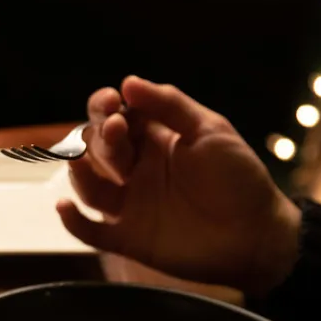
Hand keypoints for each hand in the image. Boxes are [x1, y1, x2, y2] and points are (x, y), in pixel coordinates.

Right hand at [57, 76, 300, 295]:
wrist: (256, 235)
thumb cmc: (239, 178)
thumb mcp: (210, 130)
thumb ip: (170, 106)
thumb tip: (127, 82)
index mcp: (152, 139)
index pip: (113, 116)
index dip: (104, 106)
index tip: (113, 102)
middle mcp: (135, 170)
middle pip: (96, 148)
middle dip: (99, 136)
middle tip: (116, 131)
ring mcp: (130, 204)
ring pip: (87, 185)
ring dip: (79, 170)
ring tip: (81, 161)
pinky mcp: (129, 238)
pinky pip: (91, 231)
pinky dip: (73, 221)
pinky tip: (64, 207)